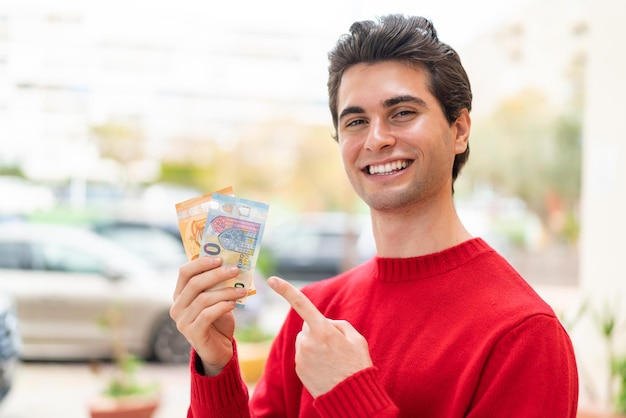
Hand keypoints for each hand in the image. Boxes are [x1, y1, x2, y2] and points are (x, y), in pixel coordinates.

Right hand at [170, 256, 246, 374]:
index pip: (184, 272)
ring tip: (242, 289)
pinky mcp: (193, 333)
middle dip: (217, 274)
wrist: (219, 350)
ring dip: (226, 291)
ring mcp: (182, 321)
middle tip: (235, 270)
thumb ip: (218, 285)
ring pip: (204, 299)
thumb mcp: (217, 299)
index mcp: (180, 295)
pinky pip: (208, 314)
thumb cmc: (218, 320)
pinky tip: (234, 304)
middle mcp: (177, 307)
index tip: (220, 258)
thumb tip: (232, 264)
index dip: (201, 263)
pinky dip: (223, 306)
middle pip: (195, 283)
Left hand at [267, 276, 372, 397]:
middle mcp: (308, 341)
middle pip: (308, 325)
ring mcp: (302, 356)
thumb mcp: (356, 338)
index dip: (286, 290)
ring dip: (314, 344)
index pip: (302, 304)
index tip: (272, 279)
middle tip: (335, 346)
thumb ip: (338, 324)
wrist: (351, 397)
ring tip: (331, 359)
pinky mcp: (298, 368)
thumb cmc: (357, 365)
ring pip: (304, 340)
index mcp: (323, 330)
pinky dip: (312, 357)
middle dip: (318, 329)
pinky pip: (303, 354)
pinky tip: (324, 368)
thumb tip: (323, 323)